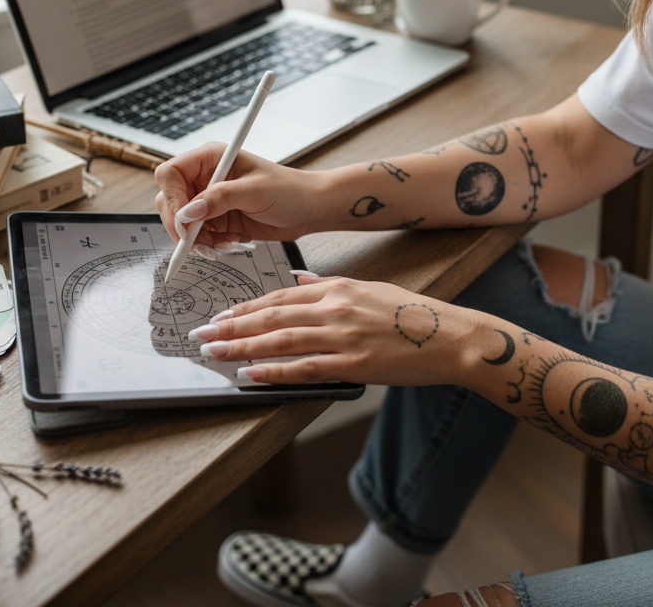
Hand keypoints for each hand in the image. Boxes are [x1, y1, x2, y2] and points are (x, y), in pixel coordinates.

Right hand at [153, 143, 324, 249]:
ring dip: (199, 239)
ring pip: (181, 223)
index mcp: (211, 158)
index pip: (170, 173)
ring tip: (226, 243)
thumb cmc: (290, 190)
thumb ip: (221, 199)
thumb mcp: (256, 192)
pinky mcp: (216, 218)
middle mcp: (205, 177)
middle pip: (169, 201)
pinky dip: (211, 244)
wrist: (309, 209)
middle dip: (183, 226)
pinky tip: (234, 241)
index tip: (186, 221)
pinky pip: (198, 235)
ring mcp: (209, 199)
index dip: (173, 199)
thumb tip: (188, 212)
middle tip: (202, 243)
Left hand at [191, 275, 476, 386]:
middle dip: (231, 325)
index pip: (280, 296)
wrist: (451, 337)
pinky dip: (274, 370)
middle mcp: (336, 308)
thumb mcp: (370, 289)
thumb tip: (299, 279)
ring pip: (281, 339)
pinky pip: (305, 368)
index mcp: (339, 288)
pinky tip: (251, 374)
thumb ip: (330, 285)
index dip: (245, 306)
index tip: (219, 314)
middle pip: (271, 315)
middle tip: (200, 334)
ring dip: (241, 346)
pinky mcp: (354, 364)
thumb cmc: (414, 315)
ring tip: (213, 352)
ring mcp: (344, 336)